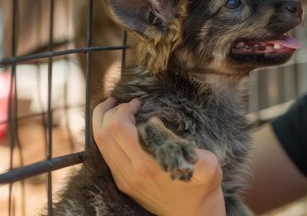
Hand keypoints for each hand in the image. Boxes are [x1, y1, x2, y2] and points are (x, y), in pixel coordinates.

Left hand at [92, 98, 225, 215]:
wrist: (194, 215)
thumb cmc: (203, 186)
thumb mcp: (206, 164)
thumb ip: (181, 143)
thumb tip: (154, 122)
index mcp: (147, 165)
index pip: (118, 129)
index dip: (125, 109)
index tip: (139, 102)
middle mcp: (130, 173)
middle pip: (103, 134)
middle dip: (109, 111)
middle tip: (124, 101)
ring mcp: (124, 179)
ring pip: (100, 145)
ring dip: (103, 122)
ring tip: (114, 108)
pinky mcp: (123, 182)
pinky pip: (106, 154)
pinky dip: (107, 135)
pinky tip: (118, 126)